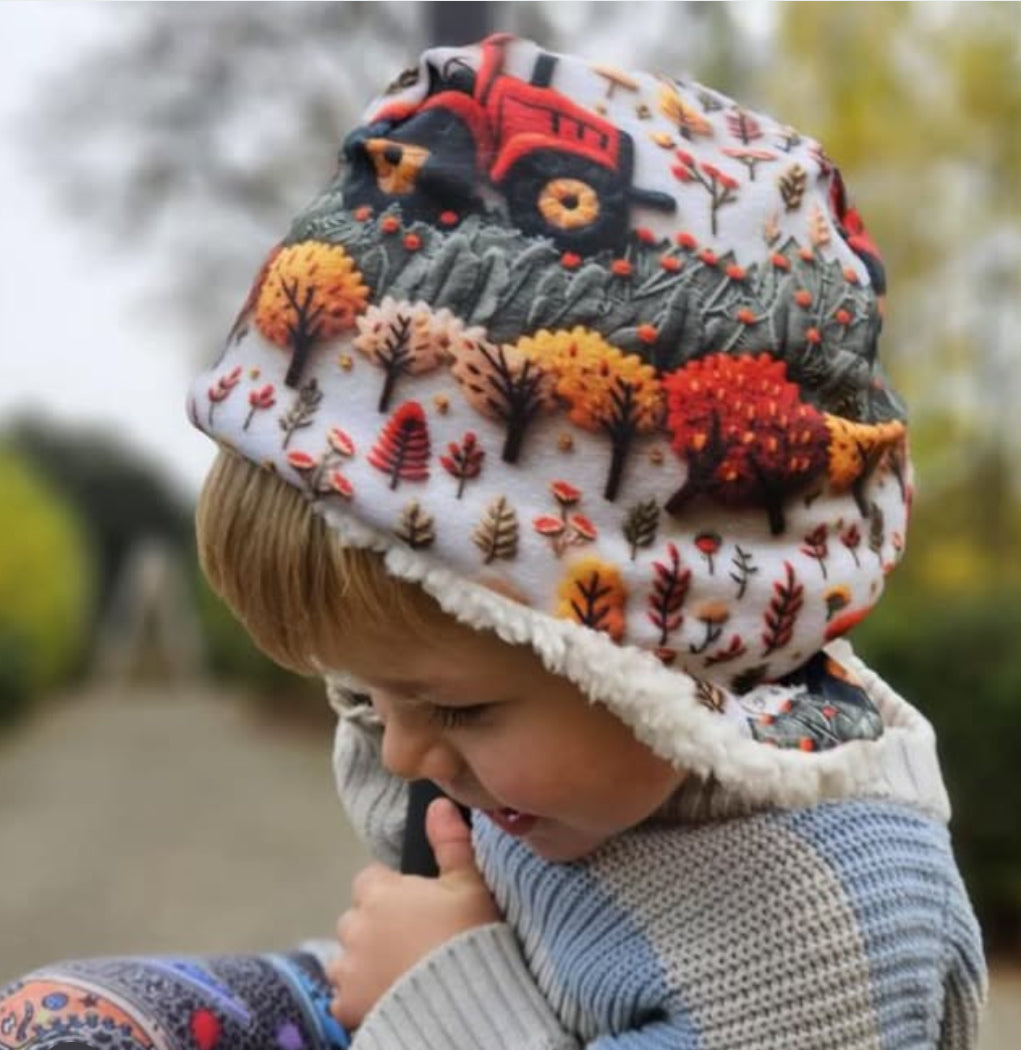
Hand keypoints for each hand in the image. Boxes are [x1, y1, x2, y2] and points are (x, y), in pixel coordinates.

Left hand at [327, 798, 500, 1029]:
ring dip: (363, 962)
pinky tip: (388, 996)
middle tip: (411, 940)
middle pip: (356, 919)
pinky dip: (359, 998)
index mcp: (380, 894)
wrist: (465, 1002)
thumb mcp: (469, 884)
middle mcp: (356, 928)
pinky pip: (343, 998)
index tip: (415, 905)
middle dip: (375, 927)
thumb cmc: (467, 937)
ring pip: (346, 959)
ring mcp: (348, 969)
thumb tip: (439, 804)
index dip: (391, 891)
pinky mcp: (347, 1006)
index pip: (370, 881)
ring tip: (400, 971)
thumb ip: (450, 842)